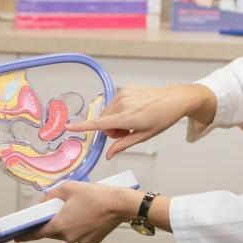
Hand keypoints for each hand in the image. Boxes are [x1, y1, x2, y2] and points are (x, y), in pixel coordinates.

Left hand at [16, 182, 139, 242]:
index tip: (17, 237)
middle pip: (54, 231)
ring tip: (78, 208)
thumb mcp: (69, 187)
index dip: (26, 235)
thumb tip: (45, 201)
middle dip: (53, 221)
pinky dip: (80, 226)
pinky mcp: (92, 241)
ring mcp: (81, 241)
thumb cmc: (96, 195)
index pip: (37, 233)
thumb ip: (51, 195)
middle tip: (58, 209)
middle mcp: (69, 237)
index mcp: (60, 225)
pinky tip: (87, 214)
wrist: (120, 204)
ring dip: (69, 223)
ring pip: (68, 232)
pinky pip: (80, 234)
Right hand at [66, 84, 215, 158]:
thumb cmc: (162, 118)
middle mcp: (123, 103)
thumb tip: (108, 154)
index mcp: (128, 117)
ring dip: (114, 120)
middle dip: (111, 130)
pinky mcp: (124, 88)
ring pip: (107, 113)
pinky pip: (113, 103)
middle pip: (103, 122)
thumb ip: (123, 145)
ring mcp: (123, 94)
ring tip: (132, 121)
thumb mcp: (144, 136)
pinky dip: (118, 110)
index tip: (68, 127)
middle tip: (128, 132)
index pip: (99, 123)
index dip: (82, 126)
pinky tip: (133, 111)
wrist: (174, 99)